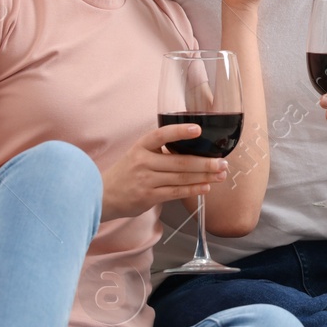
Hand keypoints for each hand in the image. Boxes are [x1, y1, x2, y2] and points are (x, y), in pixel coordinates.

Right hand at [100, 124, 228, 219]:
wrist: (103, 195)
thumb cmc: (126, 172)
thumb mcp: (138, 153)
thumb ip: (159, 150)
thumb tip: (193, 148)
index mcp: (141, 146)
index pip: (161, 135)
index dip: (179, 132)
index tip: (197, 129)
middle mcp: (143, 161)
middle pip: (179, 161)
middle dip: (205, 163)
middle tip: (223, 162)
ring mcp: (146, 180)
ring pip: (181, 178)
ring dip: (204, 176)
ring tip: (220, 174)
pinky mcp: (148, 196)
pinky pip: (175, 192)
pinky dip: (193, 190)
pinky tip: (206, 187)